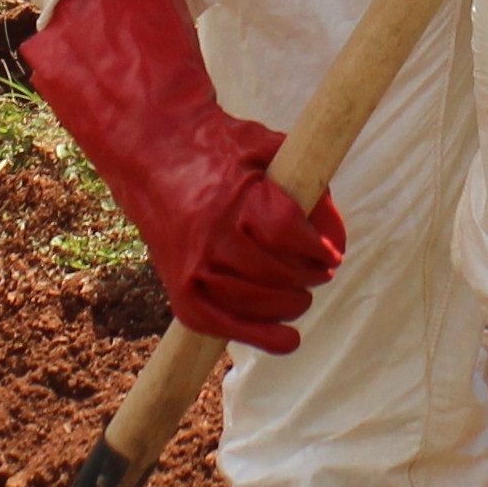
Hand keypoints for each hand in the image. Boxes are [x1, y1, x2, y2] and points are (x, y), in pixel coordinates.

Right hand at [20, 0, 342, 354]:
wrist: (153, 155)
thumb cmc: (219, 150)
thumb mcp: (266, 146)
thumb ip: (306, 182)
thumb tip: (334, 233)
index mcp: (236, 197)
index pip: (287, 234)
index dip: (318, 248)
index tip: (332, 253)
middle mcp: (212, 236)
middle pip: (277, 273)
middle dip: (309, 276)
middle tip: (321, 272)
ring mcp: (194, 266)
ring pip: (256, 301)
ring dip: (290, 304)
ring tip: (301, 295)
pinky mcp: (181, 288)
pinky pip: (222, 323)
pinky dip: (258, 335)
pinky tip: (288, 340)